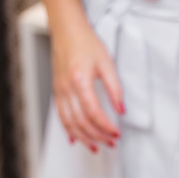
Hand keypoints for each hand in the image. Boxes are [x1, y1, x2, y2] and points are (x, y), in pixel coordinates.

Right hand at [51, 25, 123, 151]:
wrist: (66, 30)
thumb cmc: (86, 43)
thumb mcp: (107, 63)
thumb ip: (115, 88)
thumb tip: (122, 110)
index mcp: (79, 80)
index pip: (93, 112)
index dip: (105, 126)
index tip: (116, 134)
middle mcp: (66, 88)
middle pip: (80, 121)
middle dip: (97, 136)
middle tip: (111, 143)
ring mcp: (59, 91)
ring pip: (69, 122)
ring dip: (83, 138)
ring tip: (96, 147)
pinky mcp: (57, 91)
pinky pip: (61, 116)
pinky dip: (68, 130)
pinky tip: (76, 139)